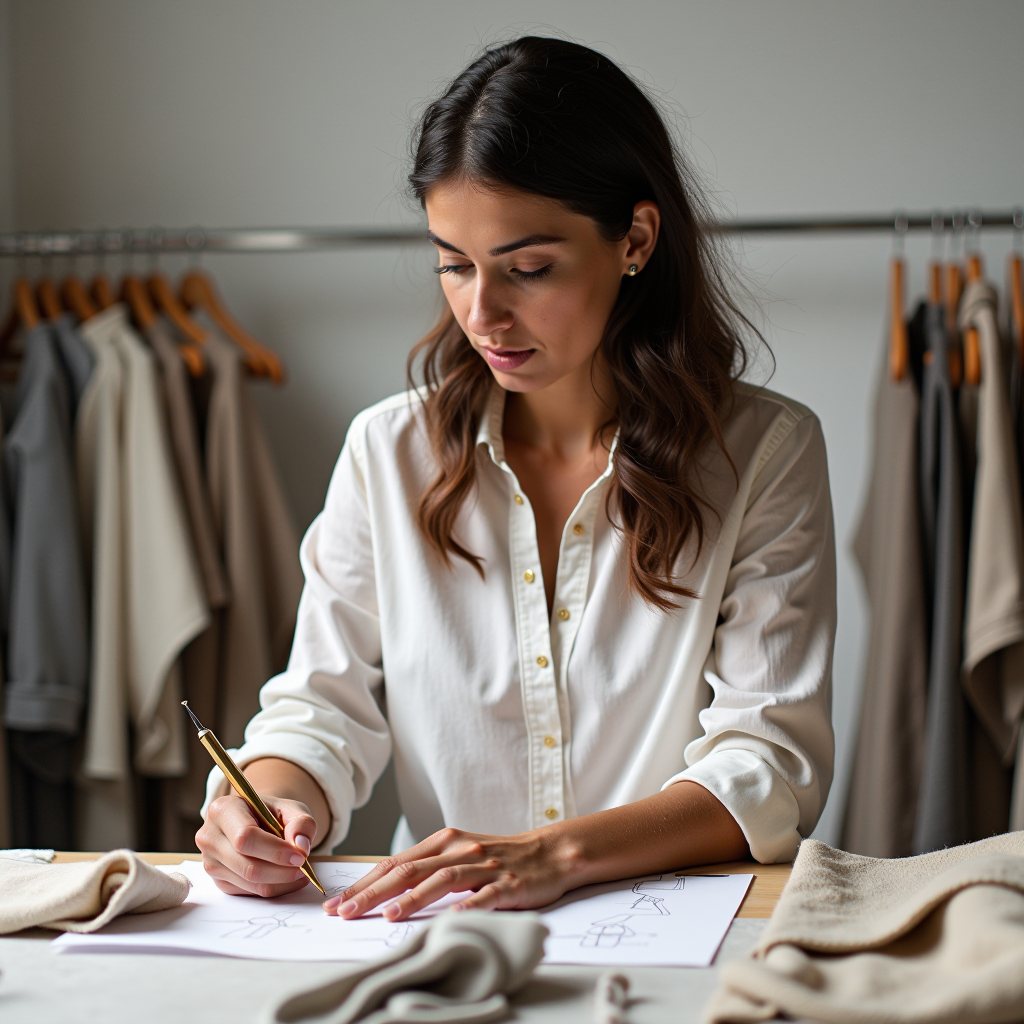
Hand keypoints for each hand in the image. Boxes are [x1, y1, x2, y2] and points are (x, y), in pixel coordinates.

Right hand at [197, 793, 317, 896]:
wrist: (256, 821)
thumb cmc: (271, 813)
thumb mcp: (291, 808)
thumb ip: (301, 823)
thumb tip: (301, 847)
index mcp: (223, 809)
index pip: (246, 836)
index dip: (275, 850)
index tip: (300, 856)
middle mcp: (210, 836)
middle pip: (247, 865)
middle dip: (281, 871)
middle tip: (304, 867)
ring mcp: (210, 861)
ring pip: (249, 882)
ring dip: (281, 882)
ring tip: (300, 871)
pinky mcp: (218, 881)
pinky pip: (249, 892)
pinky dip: (274, 888)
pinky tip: (286, 877)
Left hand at [323, 827, 581, 920]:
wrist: (550, 852)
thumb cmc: (499, 857)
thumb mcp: (459, 855)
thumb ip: (426, 867)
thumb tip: (382, 889)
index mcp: (445, 841)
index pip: (395, 863)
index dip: (364, 883)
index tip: (337, 903)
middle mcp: (461, 849)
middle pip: (410, 870)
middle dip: (373, 893)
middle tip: (345, 913)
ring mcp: (485, 866)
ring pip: (442, 880)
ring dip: (412, 898)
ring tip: (388, 916)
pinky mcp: (509, 884)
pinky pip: (486, 897)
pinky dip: (467, 908)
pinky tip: (450, 921)